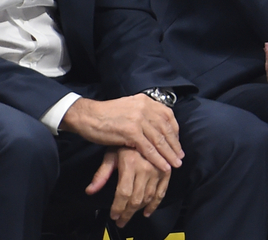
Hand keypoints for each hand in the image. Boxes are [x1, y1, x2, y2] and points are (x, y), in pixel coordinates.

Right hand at [60, 95, 182, 171]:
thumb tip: (156, 123)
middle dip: (174, 144)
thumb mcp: (129, 107)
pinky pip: (149, 148)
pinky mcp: (131, 132)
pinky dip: (158, 159)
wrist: (87, 116)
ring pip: (159, 140)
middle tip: (180, 156)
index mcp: (145, 101)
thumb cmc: (106, 115)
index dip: (174, 131)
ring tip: (176, 164)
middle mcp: (144, 108)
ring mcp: (138, 119)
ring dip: (169, 154)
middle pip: (165, 129)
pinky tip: (164, 166)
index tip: (177, 143)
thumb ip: (143, 113)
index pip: (167, 116)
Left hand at [86, 147, 170, 227]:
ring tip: (130, 216)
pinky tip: (148, 211)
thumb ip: (102, 173)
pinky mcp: (166, 171)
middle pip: (136, 198)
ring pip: (148, 197)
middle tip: (121, 221)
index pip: (124, 192)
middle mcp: (146, 168)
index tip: (113, 215)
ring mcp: (158, 170)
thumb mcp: (111, 154)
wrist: (145, 129)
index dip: (118, 207)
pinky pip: (162, 192)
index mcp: (130, 163)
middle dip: (127, 213)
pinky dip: (155, 204)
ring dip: (139, 210)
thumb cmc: (125, 142)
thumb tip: (90, 190)